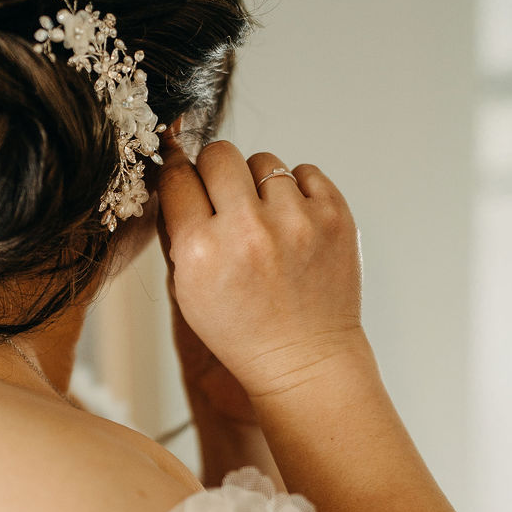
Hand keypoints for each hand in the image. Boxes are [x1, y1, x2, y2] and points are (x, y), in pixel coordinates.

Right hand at [155, 135, 368, 399]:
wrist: (304, 358)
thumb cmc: (243, 329)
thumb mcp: (188, 289)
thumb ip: (179, 231)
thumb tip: (177, 170)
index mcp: (202, 251)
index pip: (178, 177)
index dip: (180, 176)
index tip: (188, 182)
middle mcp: (248, 230)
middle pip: (219, 153)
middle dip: (216, 171)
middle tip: (226, 197)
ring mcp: (296, 220)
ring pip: (263, 161)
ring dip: (259, 184)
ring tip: (266, 221)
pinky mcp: (334, 215)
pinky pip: (305, 171)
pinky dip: (297, 191)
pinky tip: (293, 224)